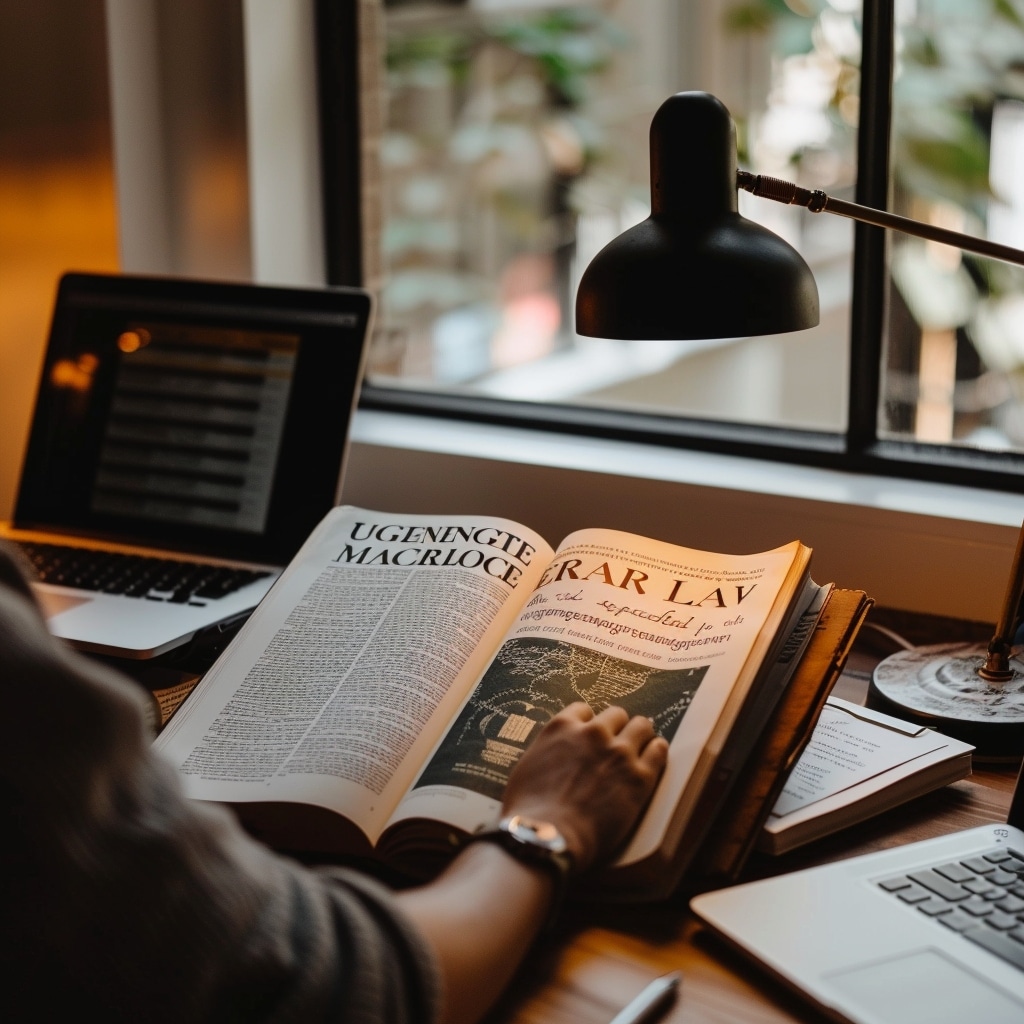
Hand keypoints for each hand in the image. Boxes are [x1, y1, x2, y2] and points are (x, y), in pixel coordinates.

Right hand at [501, 703, 668, 873]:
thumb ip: (547, 752)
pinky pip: (658, 750)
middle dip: (616, 728)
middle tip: (616, 743)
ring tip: (641, 745)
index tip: (590, 735)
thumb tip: (553, 756)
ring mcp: (618, 753)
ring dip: (639, 734)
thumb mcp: (528, 767)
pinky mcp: (639, 777)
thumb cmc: (529, 811)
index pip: (583, 711)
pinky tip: (655, 754)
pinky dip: (657, 750)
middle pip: (616, 715)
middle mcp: (593, 733)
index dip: (588, 724)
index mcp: (562, 728)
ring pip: (641, 726)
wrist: (549, 836)